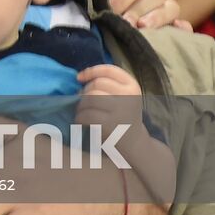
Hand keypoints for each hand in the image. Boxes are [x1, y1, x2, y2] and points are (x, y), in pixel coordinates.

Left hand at [78, 65, 175, 208]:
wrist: (135, 144)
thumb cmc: (123, 117)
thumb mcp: (123, 97)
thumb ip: (107, 84)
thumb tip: (79, 76)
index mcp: (133, 86)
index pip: (109, 70)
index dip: (91, 71)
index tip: (80, 77)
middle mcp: (129, 96)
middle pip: (96, 85)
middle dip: (84, 93)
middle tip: (84, 103)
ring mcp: (120, 111)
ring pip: (89, 99)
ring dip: (80, 106)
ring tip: (82, 112)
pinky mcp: (110, 125)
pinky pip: (86, 115)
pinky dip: (79, 118)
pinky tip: (81, 122)